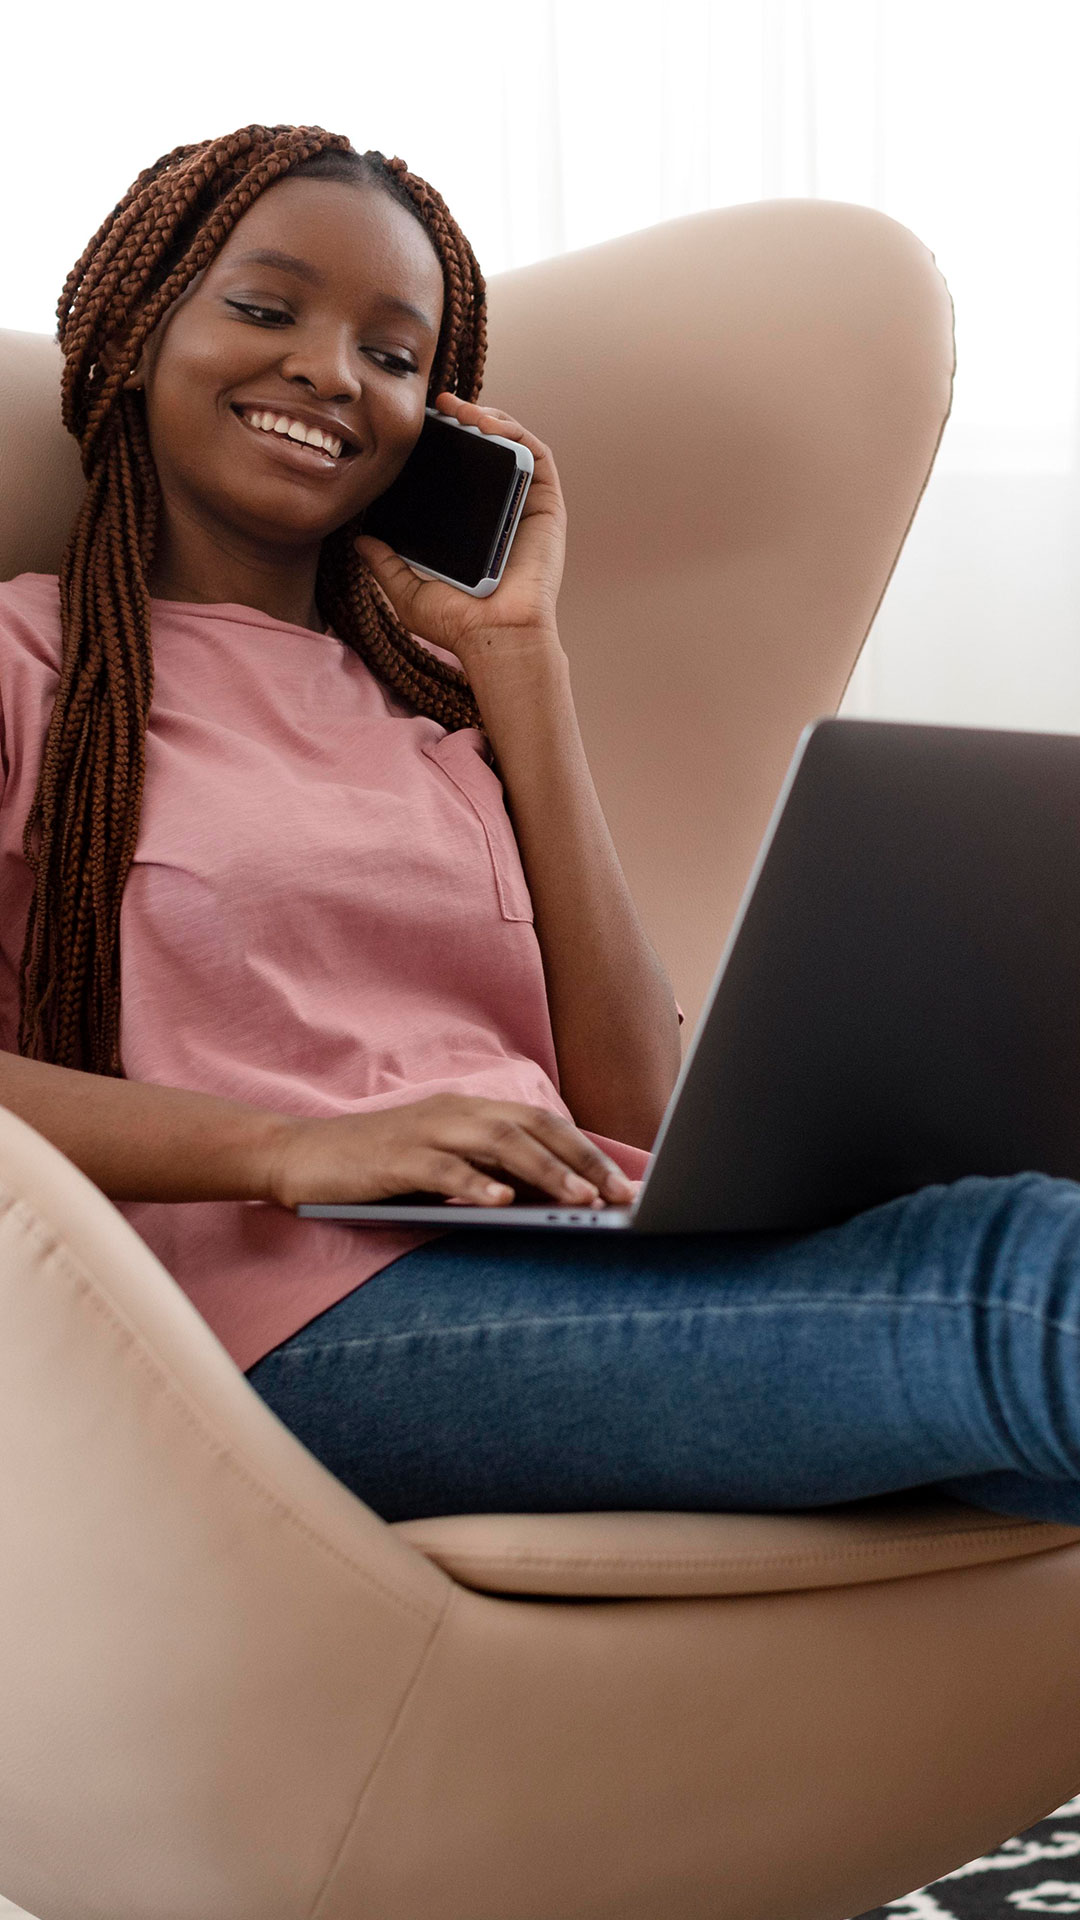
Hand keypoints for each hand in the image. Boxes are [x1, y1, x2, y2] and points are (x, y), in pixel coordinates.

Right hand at [264, 1092, 637, 1211]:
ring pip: (499, 1144)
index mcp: (473, 1111)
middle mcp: (457, 1112)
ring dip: (545, 1171)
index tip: (626, 1183)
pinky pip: (444, 1169)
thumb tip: (550, 1204)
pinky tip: (504, 1203)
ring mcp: (427, 1131)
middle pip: (533, 1129)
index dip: (588, 1151)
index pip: (544, 1125)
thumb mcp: (444, 1169)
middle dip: (582, 1161)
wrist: (301, 1156)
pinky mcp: (396, 1157)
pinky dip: (477, 1184)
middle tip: (620, 1195)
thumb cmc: (379, 1168)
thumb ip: (491, 1175)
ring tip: (581, 1200)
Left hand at [353, 393, 566, 674]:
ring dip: (490, 417)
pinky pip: (536, 456)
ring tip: (459, 407)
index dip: (445, 446)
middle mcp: (501, 512)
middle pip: (488, 453)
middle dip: (466, 420)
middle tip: (438, 405)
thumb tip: (360, 541)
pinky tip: (487, 422)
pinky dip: (515, 432)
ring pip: (513, 447)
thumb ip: (385, 565)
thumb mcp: (407, 592)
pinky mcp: (546, 506)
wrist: (496, 636)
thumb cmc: (458, 623)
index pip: (461, 475)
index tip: (419, 428)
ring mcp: (525, 506)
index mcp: (473, 527)